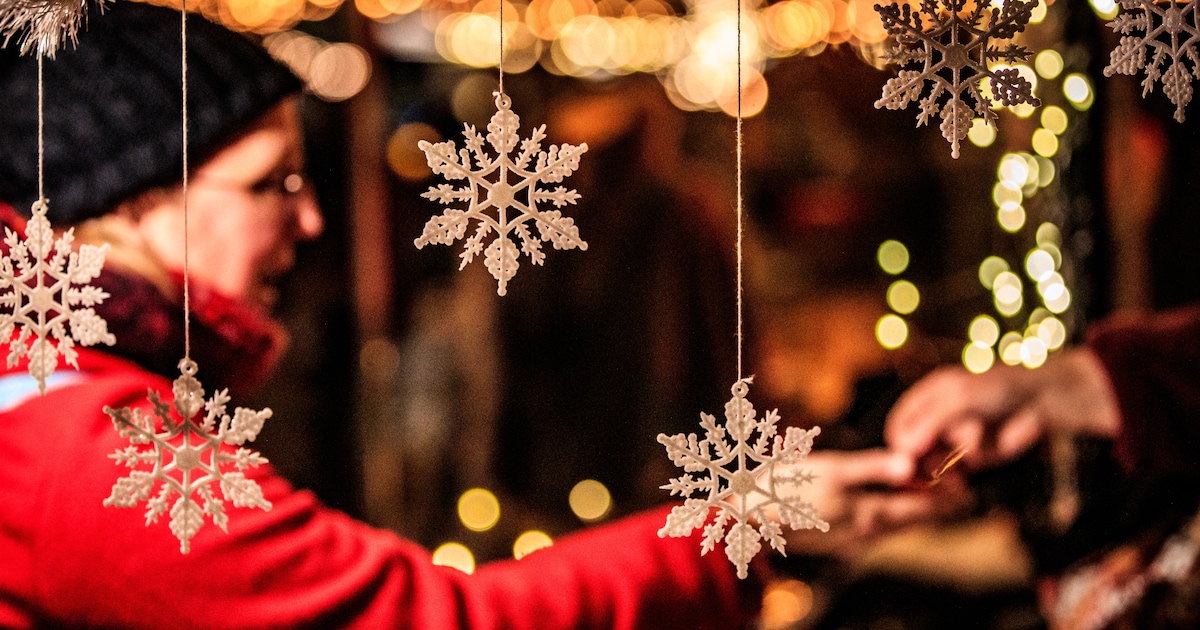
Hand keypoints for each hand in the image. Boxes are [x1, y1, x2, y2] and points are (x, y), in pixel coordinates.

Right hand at [779, 449, 969, 555]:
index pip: (921, 509)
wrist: (750, 517)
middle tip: (952, 486)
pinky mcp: (834, 539)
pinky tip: (884, 503)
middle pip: (911, 520)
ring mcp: (850, 539)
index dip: (944, 496)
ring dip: (911, 509)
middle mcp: (866, 533)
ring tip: (923, 491)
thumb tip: (912, 465)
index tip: (964, 484)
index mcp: (870, 515)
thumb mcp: (834, 468)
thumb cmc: (789, 487)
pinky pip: (873, 528)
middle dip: (932, 503)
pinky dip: (889, 515)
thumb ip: (874, 468)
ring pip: (892, 525)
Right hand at [884, 349, 1120, 469]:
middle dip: (926, 459)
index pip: (900, 426)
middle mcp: (937, 420)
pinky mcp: (974, 458)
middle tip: (936, 467)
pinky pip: (959, 472)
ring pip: (937, 463)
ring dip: (951, 461)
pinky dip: (967, 470)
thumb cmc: (999, 389)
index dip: (901, 444)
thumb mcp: (959, 399)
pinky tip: (978, 462)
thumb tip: (903, 448)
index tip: (908, 461)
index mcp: (927, 398)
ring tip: (976, 442)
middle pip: (915, 450)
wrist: (1043, 400)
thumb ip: (930, 422)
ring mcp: (955, 440)